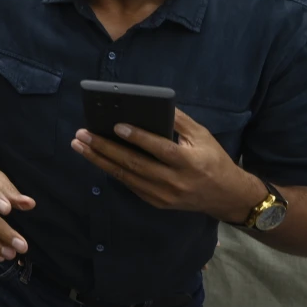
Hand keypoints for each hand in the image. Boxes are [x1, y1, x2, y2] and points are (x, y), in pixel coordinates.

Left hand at [71, 109, 264, 222]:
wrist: (226, 197)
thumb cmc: (214, 160)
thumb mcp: (202, 136)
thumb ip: (179, 121)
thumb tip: (154, 104)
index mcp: (188, 162)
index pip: (159, 149)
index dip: (138, 138)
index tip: (116, 126)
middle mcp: (173, 181)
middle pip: (133, 164)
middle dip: (104, 148)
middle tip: (82, 134)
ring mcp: (163, 195)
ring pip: (126, 176)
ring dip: (100, 160)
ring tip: (80, 145)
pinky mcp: (156, 202)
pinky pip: (130, 185)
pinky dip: (112, 171)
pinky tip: (97, 158)